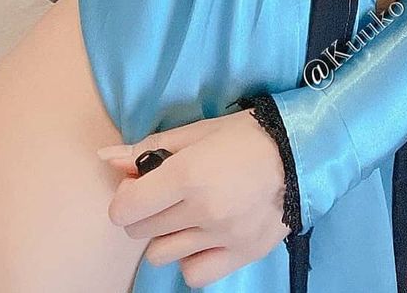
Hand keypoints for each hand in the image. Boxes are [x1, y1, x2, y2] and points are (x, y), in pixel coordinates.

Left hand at [95, 106, 289, 286]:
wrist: (300, 153)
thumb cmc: (244, 135)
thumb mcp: (196, 131)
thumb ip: (149, 148)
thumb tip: (106, 158)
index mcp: (188, 175)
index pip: (126, 208)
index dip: (125, 197)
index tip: (138, 185)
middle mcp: (201, 211)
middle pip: (140, 230)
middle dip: (143, 212)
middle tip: (164, 194)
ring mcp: (221, 238)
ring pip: (161, 254)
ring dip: (165, 235)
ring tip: (185, 215)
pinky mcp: (240, 256)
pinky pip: (193, 274)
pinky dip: (189, 259)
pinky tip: (200, 237)